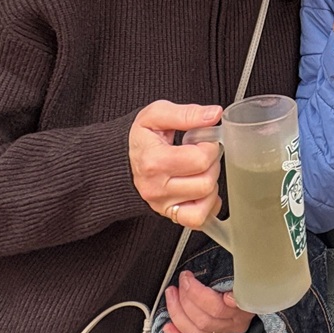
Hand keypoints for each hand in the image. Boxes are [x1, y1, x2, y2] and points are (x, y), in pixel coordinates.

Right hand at [129, 101, 223, 228]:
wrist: (120, 161)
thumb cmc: (140, 137)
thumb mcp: (157, 115)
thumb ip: (187, 114)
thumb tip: (213, 114)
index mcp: (154, 161)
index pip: (201, 159)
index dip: (210, 145)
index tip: (203, 139)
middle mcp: (157, 187)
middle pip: (206, 182)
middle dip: (212, 163)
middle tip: (202, 153)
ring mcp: (162, 204)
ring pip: (206, 201)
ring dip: (211, 182)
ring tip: (200, 170)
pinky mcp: (169, 214)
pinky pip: (199, 219)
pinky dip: (208, 205)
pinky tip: (200, 188)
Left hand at [161, 270, 253, 332]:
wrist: (251, 295)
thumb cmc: (243, 275)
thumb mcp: (242, 267)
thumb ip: (232, 264)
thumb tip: (216, 253)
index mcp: (244, 303)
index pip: (218, 305)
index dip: (197, 293)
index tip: (187, 275)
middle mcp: (235, 322)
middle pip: (205, 319)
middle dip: (185, 298)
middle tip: (179, 281)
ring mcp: (223, 331)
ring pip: (197, 331)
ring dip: (178, 312)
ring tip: (171, 294)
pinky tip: (168, 325)